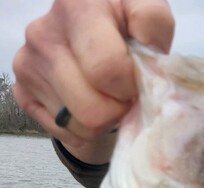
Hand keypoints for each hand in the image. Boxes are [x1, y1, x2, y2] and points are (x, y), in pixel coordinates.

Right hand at [13, 0, 173, 154]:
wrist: (89, 38)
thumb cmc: (123, 27)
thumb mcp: (145, 13)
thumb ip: (153, 25)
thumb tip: (148, 61)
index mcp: (76, 8)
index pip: (107, 70)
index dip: (130, 87)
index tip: (136, 80)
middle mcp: (43, 35)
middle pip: (93, 110)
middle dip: (118, 110)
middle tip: (124, 96)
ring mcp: (28, 66)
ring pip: (80, 126)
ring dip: (104, 121)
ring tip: (108, 99)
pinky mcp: (23, 93)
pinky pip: (65, 133)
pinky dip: (85, 129)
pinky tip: (89, 104)